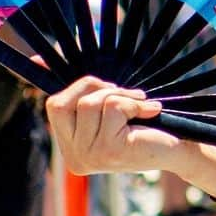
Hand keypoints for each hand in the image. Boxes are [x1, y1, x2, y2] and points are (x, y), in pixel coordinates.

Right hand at [45, 76, 215, 198]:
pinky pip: (113, 108)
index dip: (56, 81)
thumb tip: (40, 59)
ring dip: (120, 95)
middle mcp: (73, 156)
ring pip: (90, 103)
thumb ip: (86, 89)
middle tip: (123, 92)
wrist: (179, 148)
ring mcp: (88, 157)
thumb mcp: (112, 106)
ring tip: (140, 104)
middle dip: (95, 86)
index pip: (53, 107)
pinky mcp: (109, 151)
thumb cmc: (145, 124)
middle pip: (63, 102)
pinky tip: (149, 113)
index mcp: (70, 147)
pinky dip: (134, 104)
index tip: (37, 58)